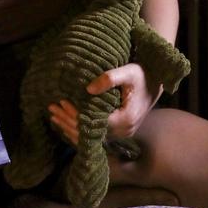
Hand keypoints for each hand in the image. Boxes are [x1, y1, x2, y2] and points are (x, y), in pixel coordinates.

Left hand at [47, 63, 162, 144]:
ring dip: (72, 127)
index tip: (61, 102)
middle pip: (90, 132)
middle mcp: (124, 131)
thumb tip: (88, 89)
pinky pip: (96, 135)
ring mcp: (121, 134)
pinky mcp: (119, 132)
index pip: (94, 121)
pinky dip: (80, 130)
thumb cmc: (142, 75)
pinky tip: (66, 123)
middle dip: (69, 121)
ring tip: (54, 116)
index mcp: (125, 119)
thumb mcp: (128, 72)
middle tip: (51, 109)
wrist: (156, 83)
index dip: (75, 114)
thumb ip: (110, 78)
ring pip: (91, 136)